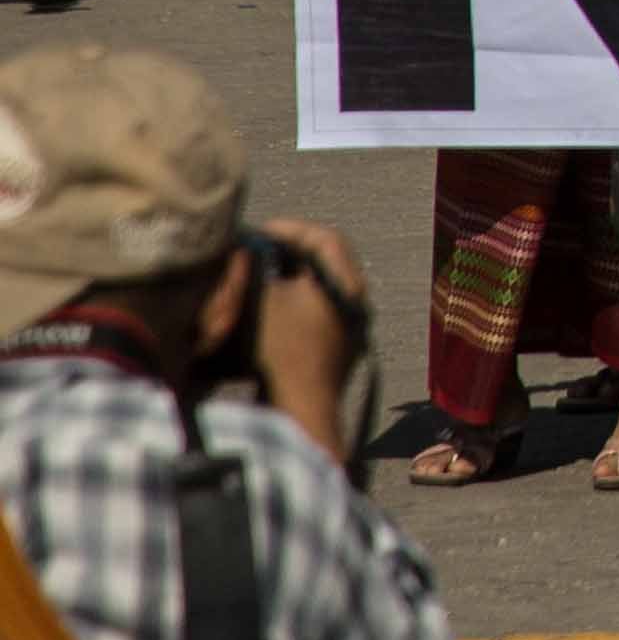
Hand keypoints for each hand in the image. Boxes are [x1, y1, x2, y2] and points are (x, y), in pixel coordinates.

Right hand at [244, 221, 369, 450]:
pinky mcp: (330, 354)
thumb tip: (242, 250)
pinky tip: (256, 316)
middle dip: (284, 257)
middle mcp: (354, 304)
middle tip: (254, 253)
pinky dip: (282, 311)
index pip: (326, 240)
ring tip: (251, 282)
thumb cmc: (280, 348)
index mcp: (347, 283)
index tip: (260, 230)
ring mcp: (345, 330)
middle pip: (320, 266)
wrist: (296, 409)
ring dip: (281, 285)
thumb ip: (252, 270)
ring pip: (312, 293)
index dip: (291, 229)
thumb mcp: (260, 300)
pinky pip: (307, 319)